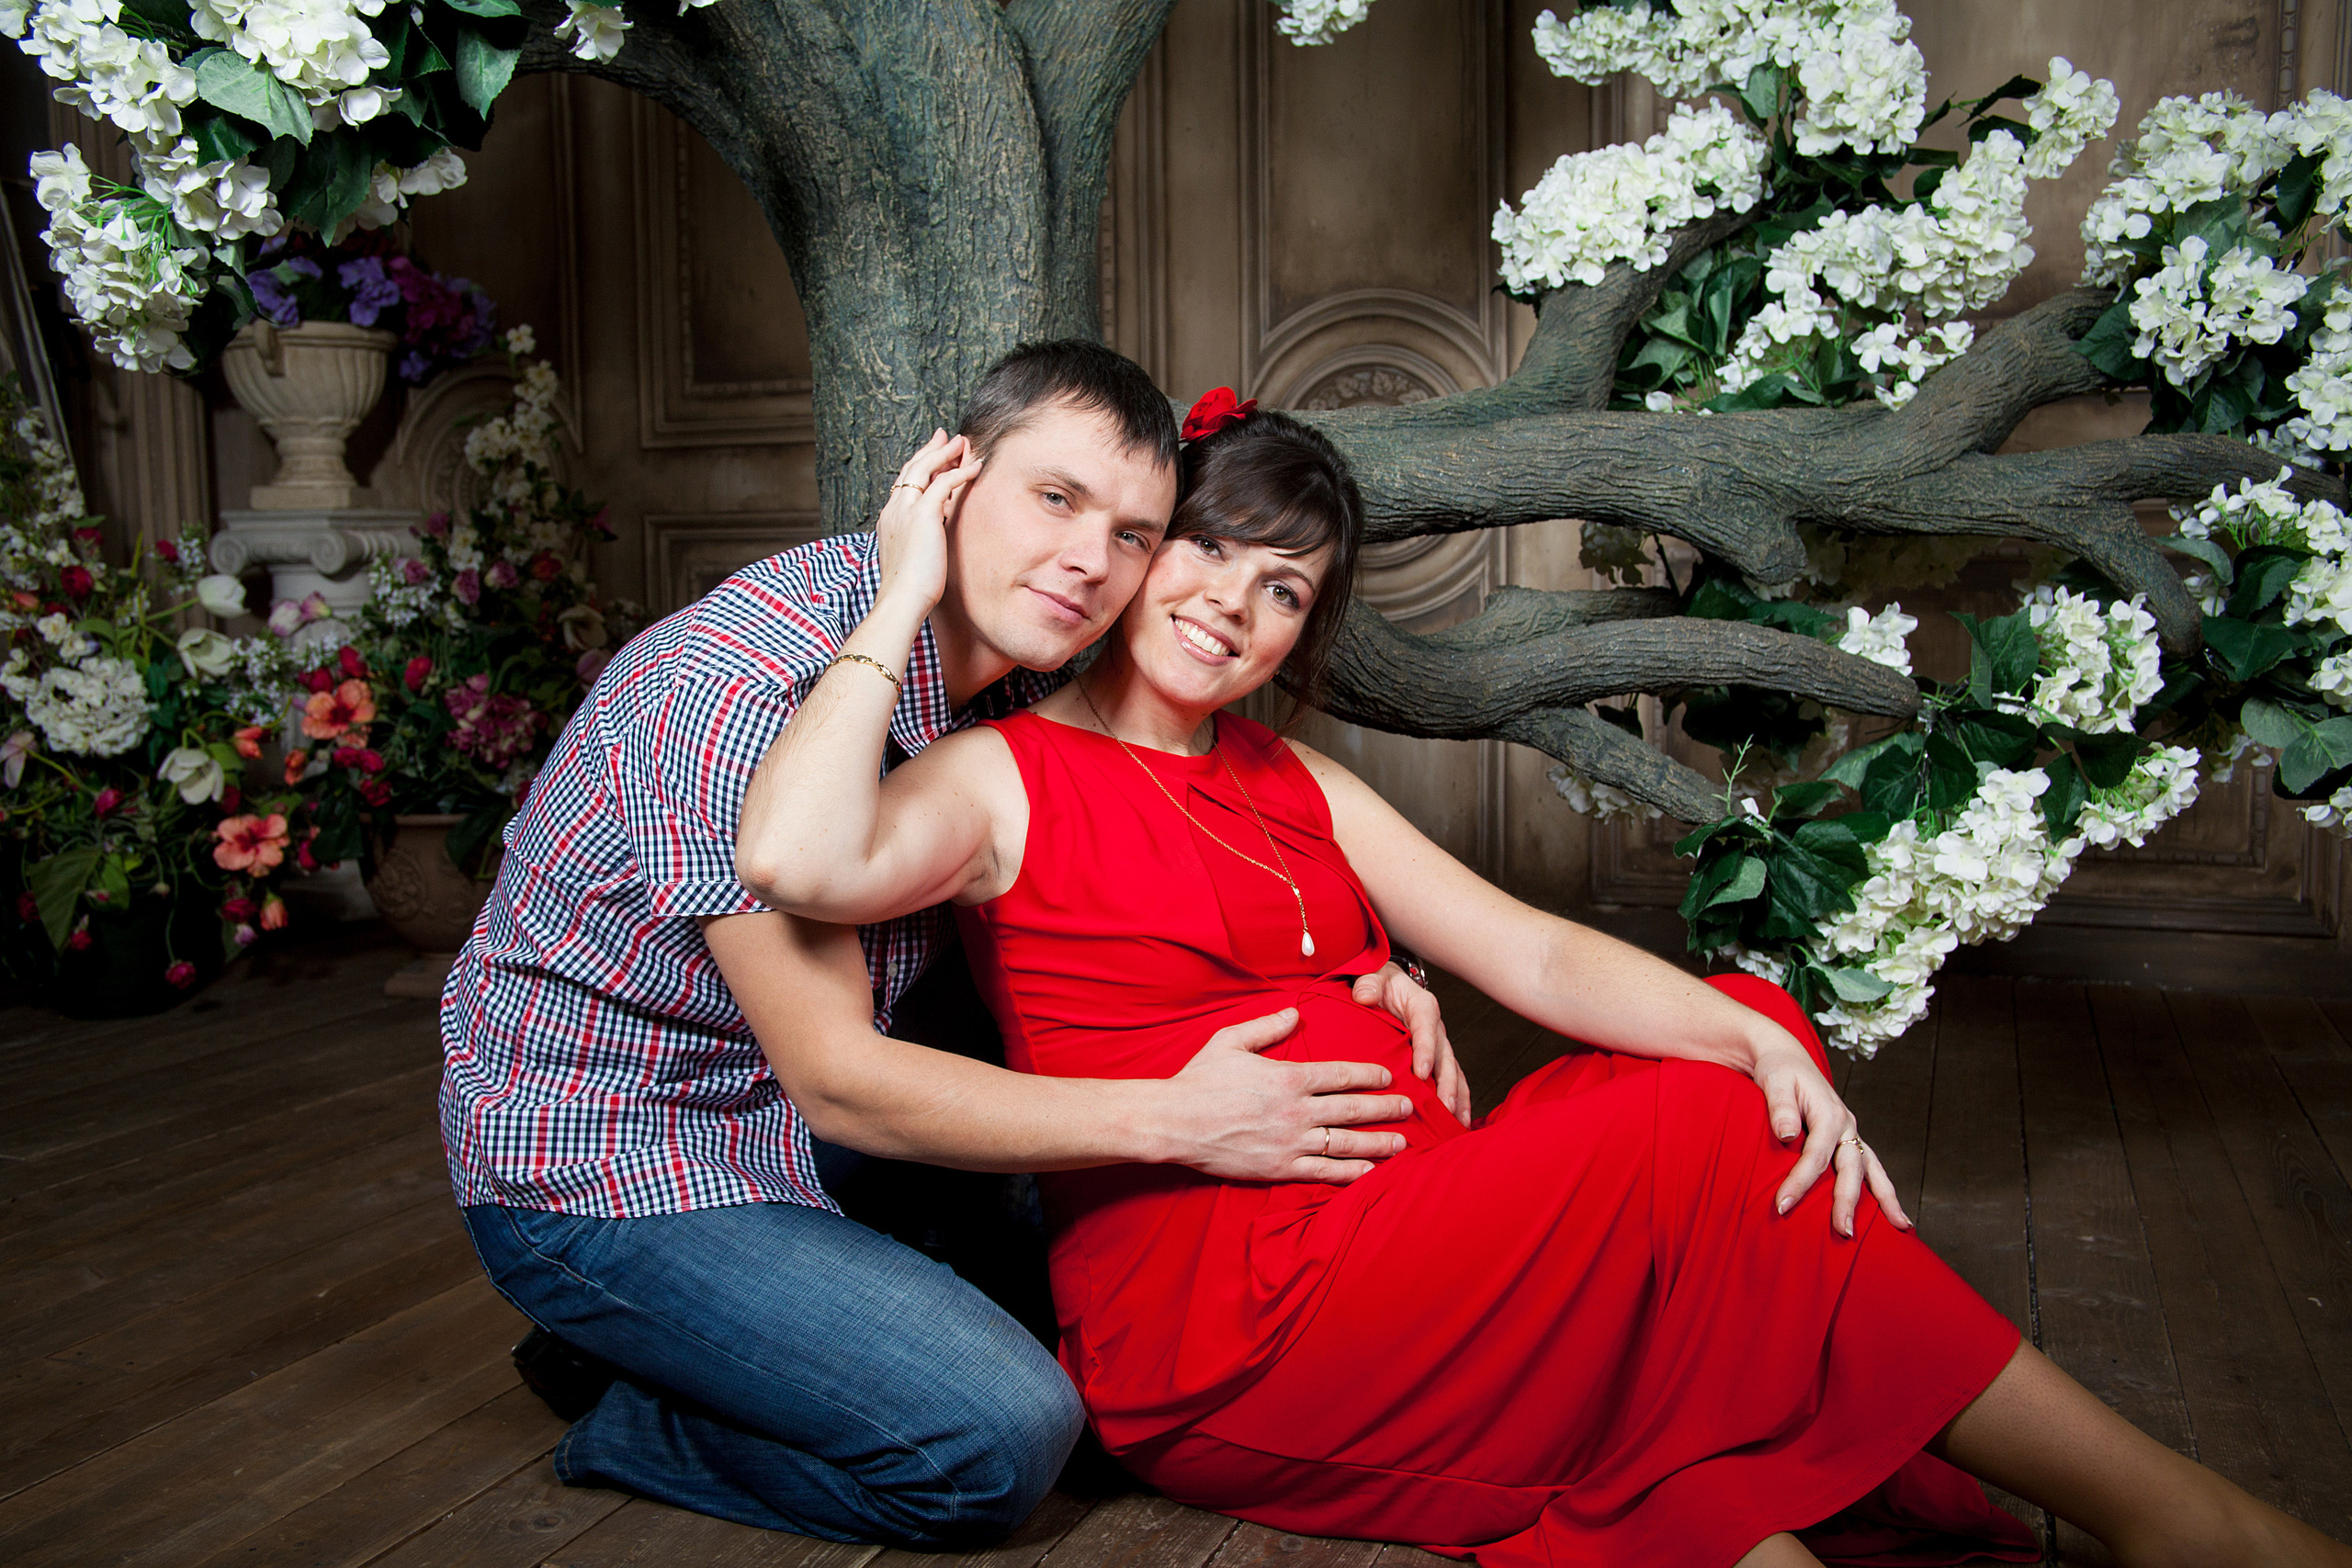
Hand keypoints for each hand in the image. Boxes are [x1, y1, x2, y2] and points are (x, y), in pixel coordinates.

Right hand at [873, 430, 982, 615]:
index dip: (919, 467)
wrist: (901, 599)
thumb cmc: (907, 589)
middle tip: (945, 436)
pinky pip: (944, 483)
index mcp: (889, 519)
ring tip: (962, 442)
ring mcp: (906, 509)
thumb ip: (918, 545)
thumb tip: (930, 546)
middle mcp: (894, 509)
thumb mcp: (911, 560)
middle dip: (930, 449)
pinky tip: (976, 466)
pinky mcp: (922, 514)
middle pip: (911, 468)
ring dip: (945, 452)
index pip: (903, 483)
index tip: (933, 456)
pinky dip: (961, 471)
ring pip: (925, 468)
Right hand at [1160, 1008, 1414, 1184]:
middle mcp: (1296, 1111)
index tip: (1389, 1075)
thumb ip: (1267, 1026)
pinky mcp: (1279, 1168)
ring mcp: (1290, 1142)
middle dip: (1386, 1108)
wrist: (1173, 1122)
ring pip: (1345, 1143)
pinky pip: (1323, 1172)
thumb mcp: (1230, 1040)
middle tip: (1411, 1108)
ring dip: (1377, 1142)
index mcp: (1288, 1078)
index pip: (1341, 1075)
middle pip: (1352, 1109)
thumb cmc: (1199, 1079)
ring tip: (1402, 1142)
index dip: (1370, 1075)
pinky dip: (1350, 1173)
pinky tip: (1370, 1172)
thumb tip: (1295, 1012)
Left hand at [1351, 962, 1469, 1124]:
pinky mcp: (1436, 1058)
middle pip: (1445, 1057)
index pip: (1427, 1029)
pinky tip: (1458, 1122)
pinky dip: (1458, 1100)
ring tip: (1456, 1123)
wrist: (1385, 983)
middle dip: (1447, 1084)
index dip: (1426, 1050)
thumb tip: (1364, 996)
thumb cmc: (1378, 981)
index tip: (1422, 1073)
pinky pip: (1451, 1080)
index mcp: (1422, 1007)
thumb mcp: (1371, 974)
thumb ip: (1368, 983)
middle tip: (1444, 1107)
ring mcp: (1438, 1045)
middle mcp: (1435, 1028)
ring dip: (1457, 1097)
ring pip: (1453, 1073)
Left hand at [1751, 1032, 1912, 1236]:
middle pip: (1851, 1169)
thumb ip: (1781, 1107)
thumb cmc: (1778, 1072)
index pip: (1816, 1155)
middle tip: (1843, 1232)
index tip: (1782, 1205)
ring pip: (1872, 1170)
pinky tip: (1894, 1215)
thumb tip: (1787, 1135)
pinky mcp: (1849, 1141)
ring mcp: (1851, 1134)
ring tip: (1901, 1228)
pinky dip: (1882, 1191)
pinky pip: (1870, 1169)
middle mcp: (1847, 1125)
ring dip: (1885, 1200)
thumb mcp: (1775, 1082)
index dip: (1799, 1181)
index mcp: (1829, 1113)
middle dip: (1848, 1202)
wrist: (1787, 1059)